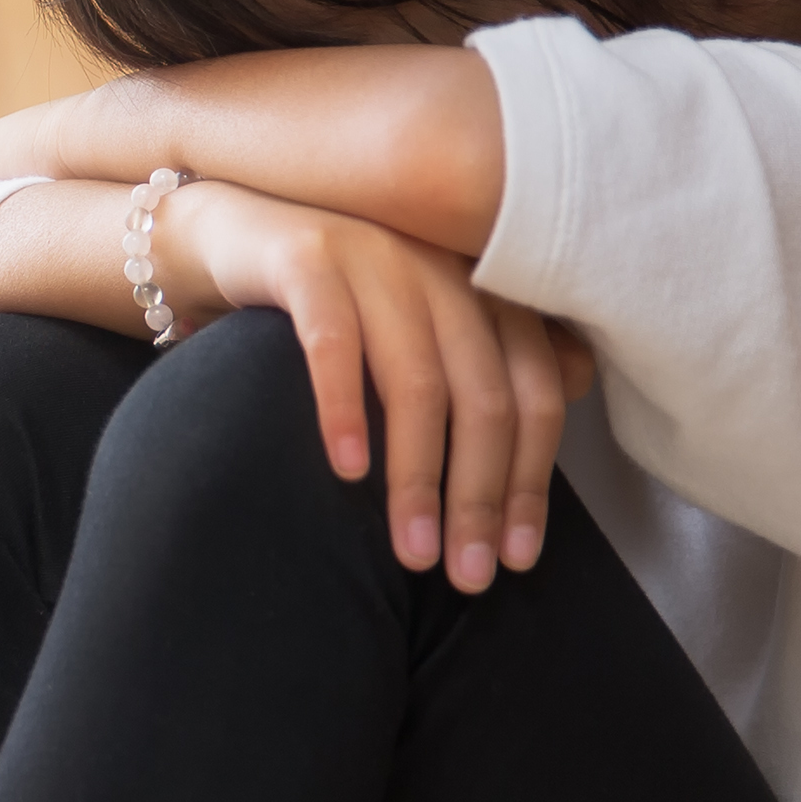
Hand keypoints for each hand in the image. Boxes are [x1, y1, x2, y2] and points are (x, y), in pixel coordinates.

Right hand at [160, 183, 594, 590]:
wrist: (230, 225)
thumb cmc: (332, 294)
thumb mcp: (420, 322)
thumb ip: (491, 353)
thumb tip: (570, 390)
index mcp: (482, 291)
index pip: (533, 396)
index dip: (529, 483)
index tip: (513, 559)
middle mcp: (441, 271)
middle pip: (484, 398)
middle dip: (479, 498)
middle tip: (463, 576)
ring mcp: (376, 258)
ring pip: (417, 382)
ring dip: (417, 477)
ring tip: (409, 548)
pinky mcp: (307, 259)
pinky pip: (333, 343)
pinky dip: (344, 410)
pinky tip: (347, 470)